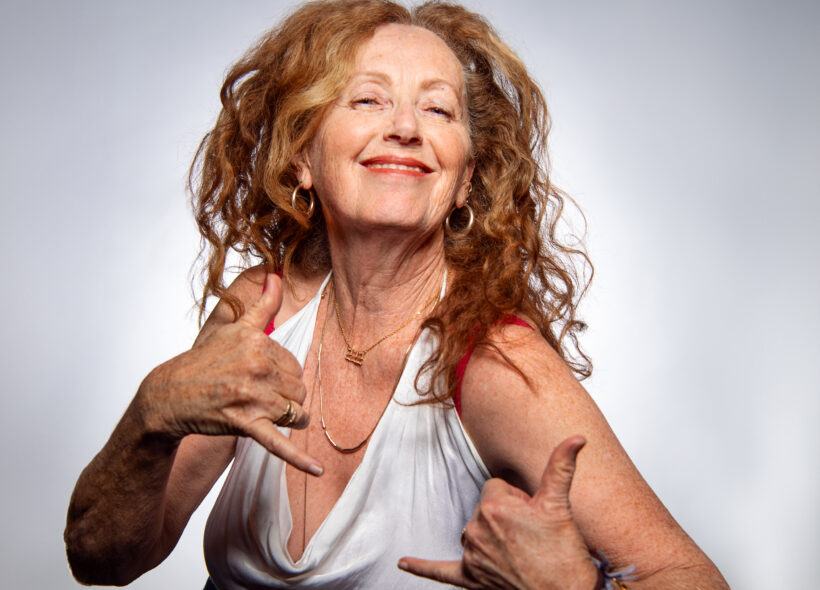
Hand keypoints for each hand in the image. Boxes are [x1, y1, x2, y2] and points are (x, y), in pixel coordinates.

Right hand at [137, 273, 322, 475]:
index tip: (260, 376)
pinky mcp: (244, 424)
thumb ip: (262, 305)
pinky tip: (317, 472)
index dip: (282, 375)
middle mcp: (256, 366)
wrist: (169, 395)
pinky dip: (299, 459)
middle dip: (286, 396)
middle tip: (258, 396)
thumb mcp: (233, 328)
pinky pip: (278, 443)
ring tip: (268, 414)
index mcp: (257, 341)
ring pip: (295, 412)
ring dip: (288, 418)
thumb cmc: (204, 361)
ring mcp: (251, 397)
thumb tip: (276, 275)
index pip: (295, 364)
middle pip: (299, 388)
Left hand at [399, 436, 597, 588]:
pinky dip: (422, 567)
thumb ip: (561, 466)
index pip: (495, 486)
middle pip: (484, 508)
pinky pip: (439, 571)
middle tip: (530, 535)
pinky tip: (404, 563)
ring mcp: (472, 555)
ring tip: (518, 551)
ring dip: (490, 537)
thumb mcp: (559, 505)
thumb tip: (577, 438)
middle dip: (505, 517)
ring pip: (474, 532)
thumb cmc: (564, 555)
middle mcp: (477, 529)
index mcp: (494, 506)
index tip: (532, 514)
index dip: (516, 498)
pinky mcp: (470, 578)